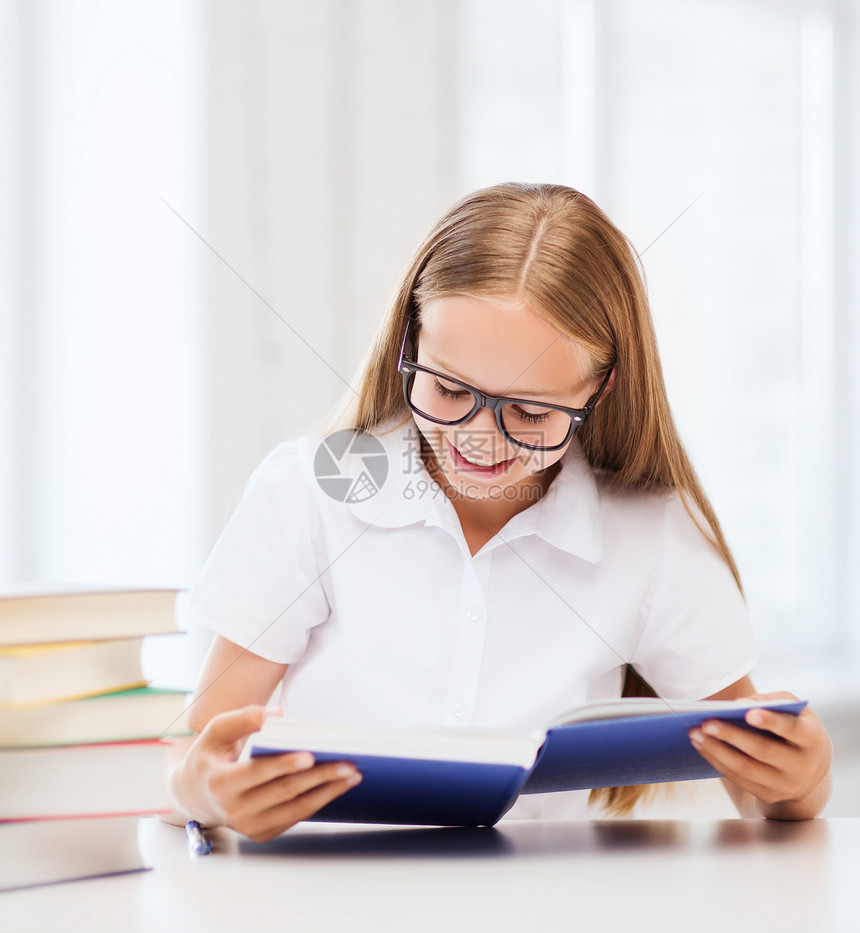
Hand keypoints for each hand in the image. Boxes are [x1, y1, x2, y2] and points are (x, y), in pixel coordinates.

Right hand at [169, 705, 362, 841]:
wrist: (195, 795)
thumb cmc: (210, 755)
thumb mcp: (216, 730)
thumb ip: (244, 717)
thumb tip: (277, 715)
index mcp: (220, 783)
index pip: (258, 773)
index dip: (284, 765)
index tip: (311, 755)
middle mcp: (233, 811)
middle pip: (285, 792)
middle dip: (320, 777)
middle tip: (348, 763)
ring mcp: (248, 826)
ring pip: (295, 809)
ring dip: (327, 792)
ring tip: (352, 775)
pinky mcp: (262, 833)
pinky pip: (295, 817)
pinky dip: (318, 802)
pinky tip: (337, 786)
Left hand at [689, 691, 832, 818]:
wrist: (811, 767)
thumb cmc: (795, 727)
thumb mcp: (794, 710)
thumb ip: (771, 701)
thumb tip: (739, 704)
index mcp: (812, 739)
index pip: (791, 729)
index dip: (770, 721)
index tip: (748, 713)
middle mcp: (803, 766)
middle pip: (762, 751)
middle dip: (731, 735)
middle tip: (706, 722)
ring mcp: (786, 785)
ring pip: (746, 768)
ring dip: (716, 750)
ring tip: (695, 734)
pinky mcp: (770, 795)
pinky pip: (739, 779)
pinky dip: (717, 762)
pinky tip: (701, 746)